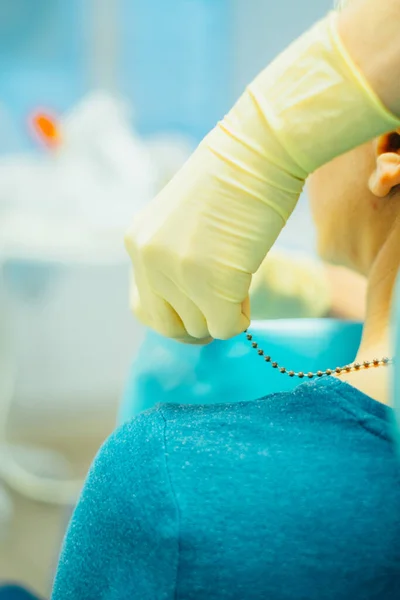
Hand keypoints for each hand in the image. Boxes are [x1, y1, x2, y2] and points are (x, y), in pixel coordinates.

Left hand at [126, 11, 398, 341]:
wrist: (260, 148)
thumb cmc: (234, 176)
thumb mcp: (184, 222)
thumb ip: (175, 259)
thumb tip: (190, 302)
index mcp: (137, 242)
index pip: (143, 309)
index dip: (174, 315)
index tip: (198, 309)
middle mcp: (148, 260)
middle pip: (168, 327)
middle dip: (197, 325)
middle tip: (223, 310)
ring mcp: (178, 273)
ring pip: (200, 328)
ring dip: (223, 314)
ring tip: (240, 280)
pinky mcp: (212, 284)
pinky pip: (226, 327)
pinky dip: (242, 318)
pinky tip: (249, 285)